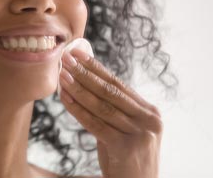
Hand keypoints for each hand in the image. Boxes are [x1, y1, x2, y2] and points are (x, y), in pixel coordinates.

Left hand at [58, 48, 162, 177]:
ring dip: (78, 88)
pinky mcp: (126, 148)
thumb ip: (113, 110)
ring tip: (62, 75)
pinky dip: (78, 110)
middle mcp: (149, 120)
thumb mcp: (125, 131)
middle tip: (67, 57)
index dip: (96, 67)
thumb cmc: (126, 160)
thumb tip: (86, 81)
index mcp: (150, 112)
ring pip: (102, 106)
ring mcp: (140, 134)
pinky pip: (96, 124)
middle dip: (86, 73)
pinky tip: (65, 98)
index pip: (118, 84)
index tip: (79, 53)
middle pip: (110, 91)